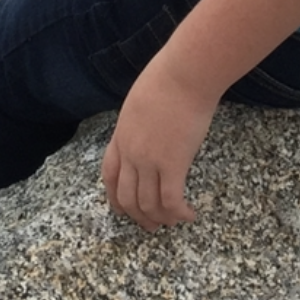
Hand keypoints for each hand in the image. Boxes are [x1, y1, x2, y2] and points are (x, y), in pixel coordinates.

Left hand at [101, 54, 216, 230]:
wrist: (184, 74)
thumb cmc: (168, 77)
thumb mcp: (140, 100)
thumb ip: (139, 122)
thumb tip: (150, 130)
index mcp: (121, 136)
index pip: (109, 175)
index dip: (115, 197)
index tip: (124, 210)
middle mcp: (131, 153)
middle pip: (127, 197)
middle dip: (139, 216)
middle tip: (152, 226)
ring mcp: (150, 160)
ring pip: (148, 204)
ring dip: (160, 219)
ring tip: (173, 222)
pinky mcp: (173, 163)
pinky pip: (171, 200)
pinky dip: (179, 213)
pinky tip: (190, 214)